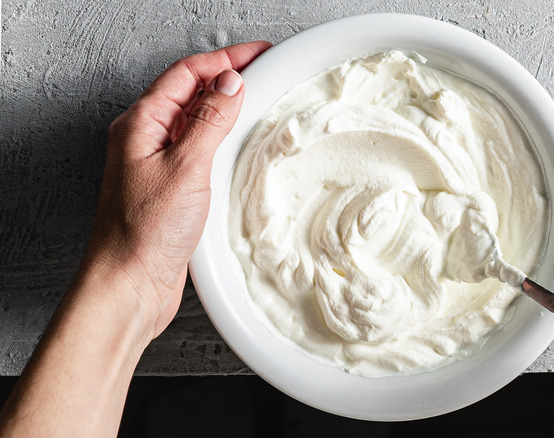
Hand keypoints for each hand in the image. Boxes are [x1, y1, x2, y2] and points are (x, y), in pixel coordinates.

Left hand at [0, 42, 272, 437]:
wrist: (130, 285)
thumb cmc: (143, 233)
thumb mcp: (185, 168)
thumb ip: (209, 122)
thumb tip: (230, 84)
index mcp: (141, 124)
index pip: (187, 73)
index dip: (226, 59)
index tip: (259, 53)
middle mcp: (146, 139)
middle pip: (191, 92)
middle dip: (228, 77)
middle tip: (265, 71)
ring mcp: (158, 163)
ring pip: (196, 121)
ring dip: (226, 107)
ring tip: (259, 101)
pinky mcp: (172, 188)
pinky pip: (200, 150)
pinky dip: (223, 139)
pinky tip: (240, 146)